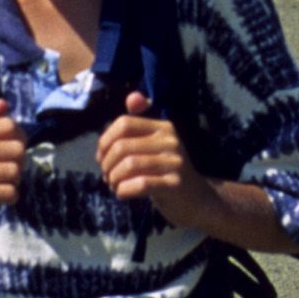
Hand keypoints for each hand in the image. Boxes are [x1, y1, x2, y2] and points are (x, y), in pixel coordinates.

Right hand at [0, 115, 30, 237]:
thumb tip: (2, 103)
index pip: (8, 125)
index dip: (19, 137)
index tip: (12, 150)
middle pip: (17, 148)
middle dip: (20, 162)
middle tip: (9, 171)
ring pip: (14, 171)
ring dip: (15, 181)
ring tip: (4, 184)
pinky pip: (8, 193)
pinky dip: (11, 197)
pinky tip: (1, 197)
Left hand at [96, 89, 212, 232]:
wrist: (197, 200)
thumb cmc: (167, 172)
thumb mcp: (154, 145)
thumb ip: (139, 124)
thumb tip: (132, 97)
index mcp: (163, 127)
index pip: (124, 124)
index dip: (105, 140)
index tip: (101, 156)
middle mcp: (171, 141)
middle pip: (122, 146)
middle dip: (106, 163)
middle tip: (106, 176)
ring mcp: (174, 162)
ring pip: (129, 165)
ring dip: (113, 178)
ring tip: (113, 184)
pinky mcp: (175, 184)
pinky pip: (140, 183)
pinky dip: (123, 190)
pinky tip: (122, 193)